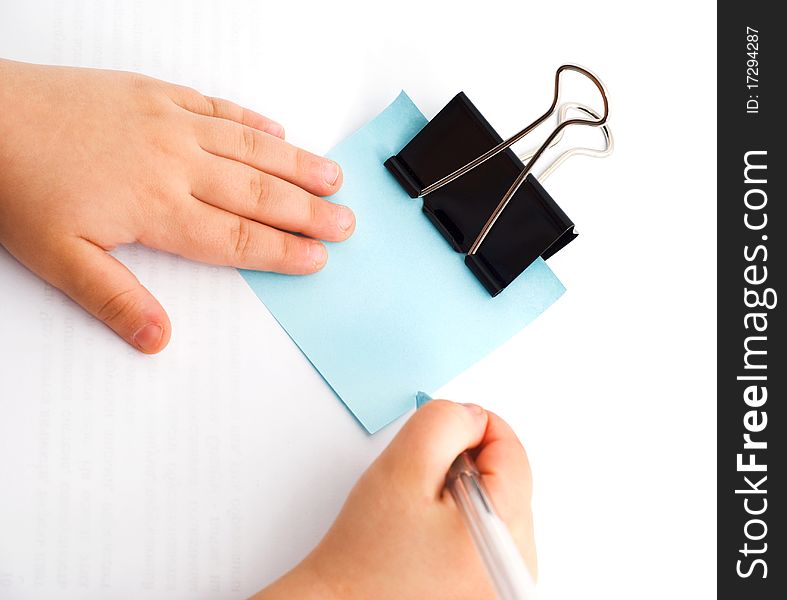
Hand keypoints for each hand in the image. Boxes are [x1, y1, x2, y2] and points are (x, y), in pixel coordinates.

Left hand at [0, 59, 353, 352]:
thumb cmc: (18, 183)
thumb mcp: (58, 259)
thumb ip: (115, 299)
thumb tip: (157, 339)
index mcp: (158, 208)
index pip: (238, 237)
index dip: (284, 251)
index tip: (318, 258)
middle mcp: (176, 163)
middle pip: (259, 193)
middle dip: (308, 212)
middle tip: (346, 222)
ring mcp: (170, 122)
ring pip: (250, 147)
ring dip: (296, 164)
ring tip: (333, 177)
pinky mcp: (155, 93)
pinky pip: (218, 106)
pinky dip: (252, 119)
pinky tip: (277, 129)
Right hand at [256, 401, 536, 599]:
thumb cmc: (366, 555)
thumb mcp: (401, 467)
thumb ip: (443, 425)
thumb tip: (472, 417)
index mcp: (504, 530)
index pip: (511, 450)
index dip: (471, 426)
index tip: (439, 431)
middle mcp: (519, 563)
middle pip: (506, 478)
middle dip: (463, 465)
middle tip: (418, 485)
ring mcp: (506, 580)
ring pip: (495, 505)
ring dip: (460, 495)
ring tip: (418, 518)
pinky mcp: (490, 589)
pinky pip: (487, 534)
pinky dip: (459, 523)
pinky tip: (426, 540)